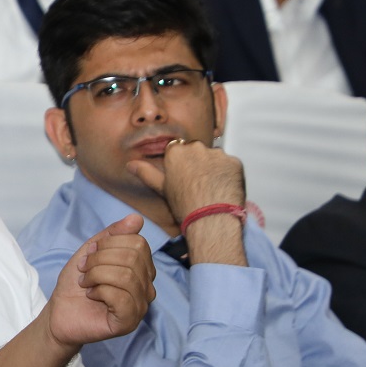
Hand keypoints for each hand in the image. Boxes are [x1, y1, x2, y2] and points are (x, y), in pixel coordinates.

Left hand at [44, 214, 156, 346]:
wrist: (59, 312)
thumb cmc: (76, 284)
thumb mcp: (91, 252)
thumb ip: (112, 235)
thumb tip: (137, 218)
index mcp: (141, 269)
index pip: (138, 242)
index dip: (108, 244)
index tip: (89, 255)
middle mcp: (147, 287)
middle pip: (133, 257)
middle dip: (100, 259)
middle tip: (84, 270)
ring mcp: (141, 306)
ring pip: (127, 276)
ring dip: (97, 275)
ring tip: (86, 283)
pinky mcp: (129, 322)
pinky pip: (122, 298)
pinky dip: (100, 291)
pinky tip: (91, 296)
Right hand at [127, 139, 244, 225]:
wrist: (211, 218)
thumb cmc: (185, 205)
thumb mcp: (161, 188)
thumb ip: (146, 172)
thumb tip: (130, 165)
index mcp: (177, 151)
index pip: (177, 150)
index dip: (180, 164)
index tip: (182, 177)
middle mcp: (197, 148)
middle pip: (196, 151)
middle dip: (197, 163)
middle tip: (197, 184)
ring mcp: (217, 154)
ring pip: (214, 157)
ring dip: (213, 168)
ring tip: (211, 188)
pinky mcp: (234, 162)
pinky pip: (229, 164)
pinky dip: (227, 174)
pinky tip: (223, 188)